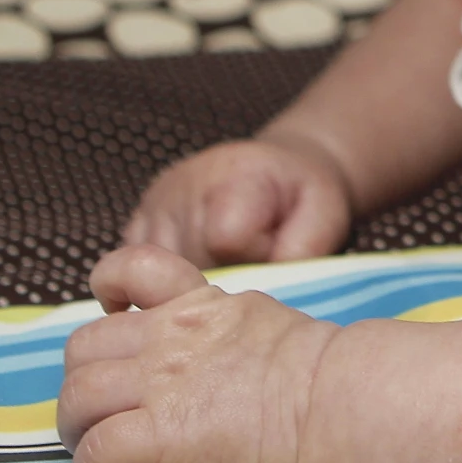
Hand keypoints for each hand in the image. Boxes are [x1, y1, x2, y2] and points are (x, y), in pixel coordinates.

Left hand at [60, 245, 338, 462]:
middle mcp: (172, 337)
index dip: (107, 284)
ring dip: (78, 424)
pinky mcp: (161, 431)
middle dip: (81, 375)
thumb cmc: (316, 371)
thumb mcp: (262, 321)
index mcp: (200, 305)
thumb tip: (210, 351)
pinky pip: (97, 447)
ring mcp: (163, 382)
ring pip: (79, 395)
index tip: (111, 309)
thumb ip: (222, 324)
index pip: (135, 268)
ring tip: (93, 441)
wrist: (334, 398)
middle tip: (97, 405)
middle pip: (85, 344)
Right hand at [121, 134, 353, 265]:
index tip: (274, 255)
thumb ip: (304, 251)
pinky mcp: (134, 226)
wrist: (277, 170)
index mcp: (234, 175)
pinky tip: (200, 272)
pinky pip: (137, 278)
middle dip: (225, 280)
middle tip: (253, 265)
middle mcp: (181, 186)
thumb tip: (269, 292)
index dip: (254, 262)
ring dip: (193, 287)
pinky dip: (167, 286)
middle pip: (190, 265)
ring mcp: (152, 207)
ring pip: (158, 279)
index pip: (225, 240)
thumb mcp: (327, 214)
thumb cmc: (302, 196)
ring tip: (230, 266)